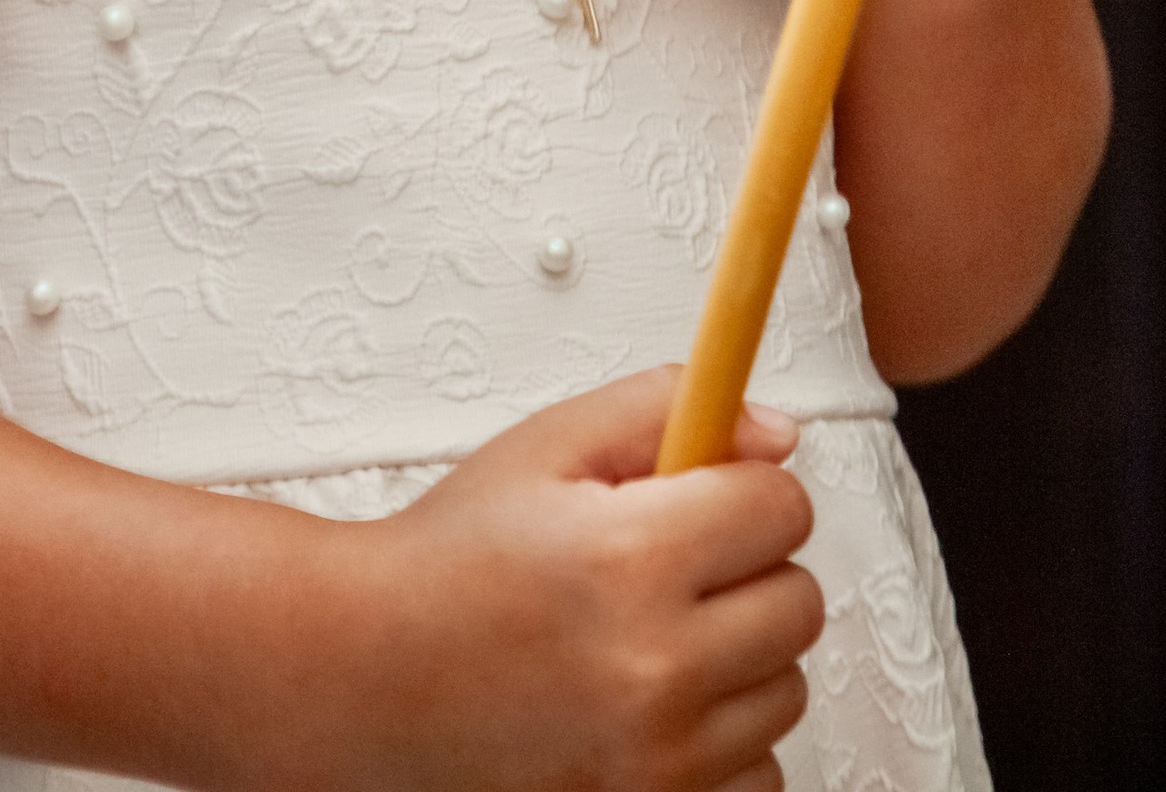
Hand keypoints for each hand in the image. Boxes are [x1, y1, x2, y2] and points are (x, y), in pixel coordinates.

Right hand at [346, 369, 819, 791]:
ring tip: (651, 635)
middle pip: (799, 604)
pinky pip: (760, 775)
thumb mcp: (546, 447)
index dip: (743, 489)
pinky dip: (724, 742)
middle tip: (675, 564)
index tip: (708, 496)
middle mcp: (655, 671)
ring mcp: (657, 762)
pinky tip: (657, 706)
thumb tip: (770, 432)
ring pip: (785, 690)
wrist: (366, 681)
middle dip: (748, 568)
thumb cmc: (447, 565)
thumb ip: (661, 410)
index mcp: (631, 558)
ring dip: (739, 658)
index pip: (782, 508)